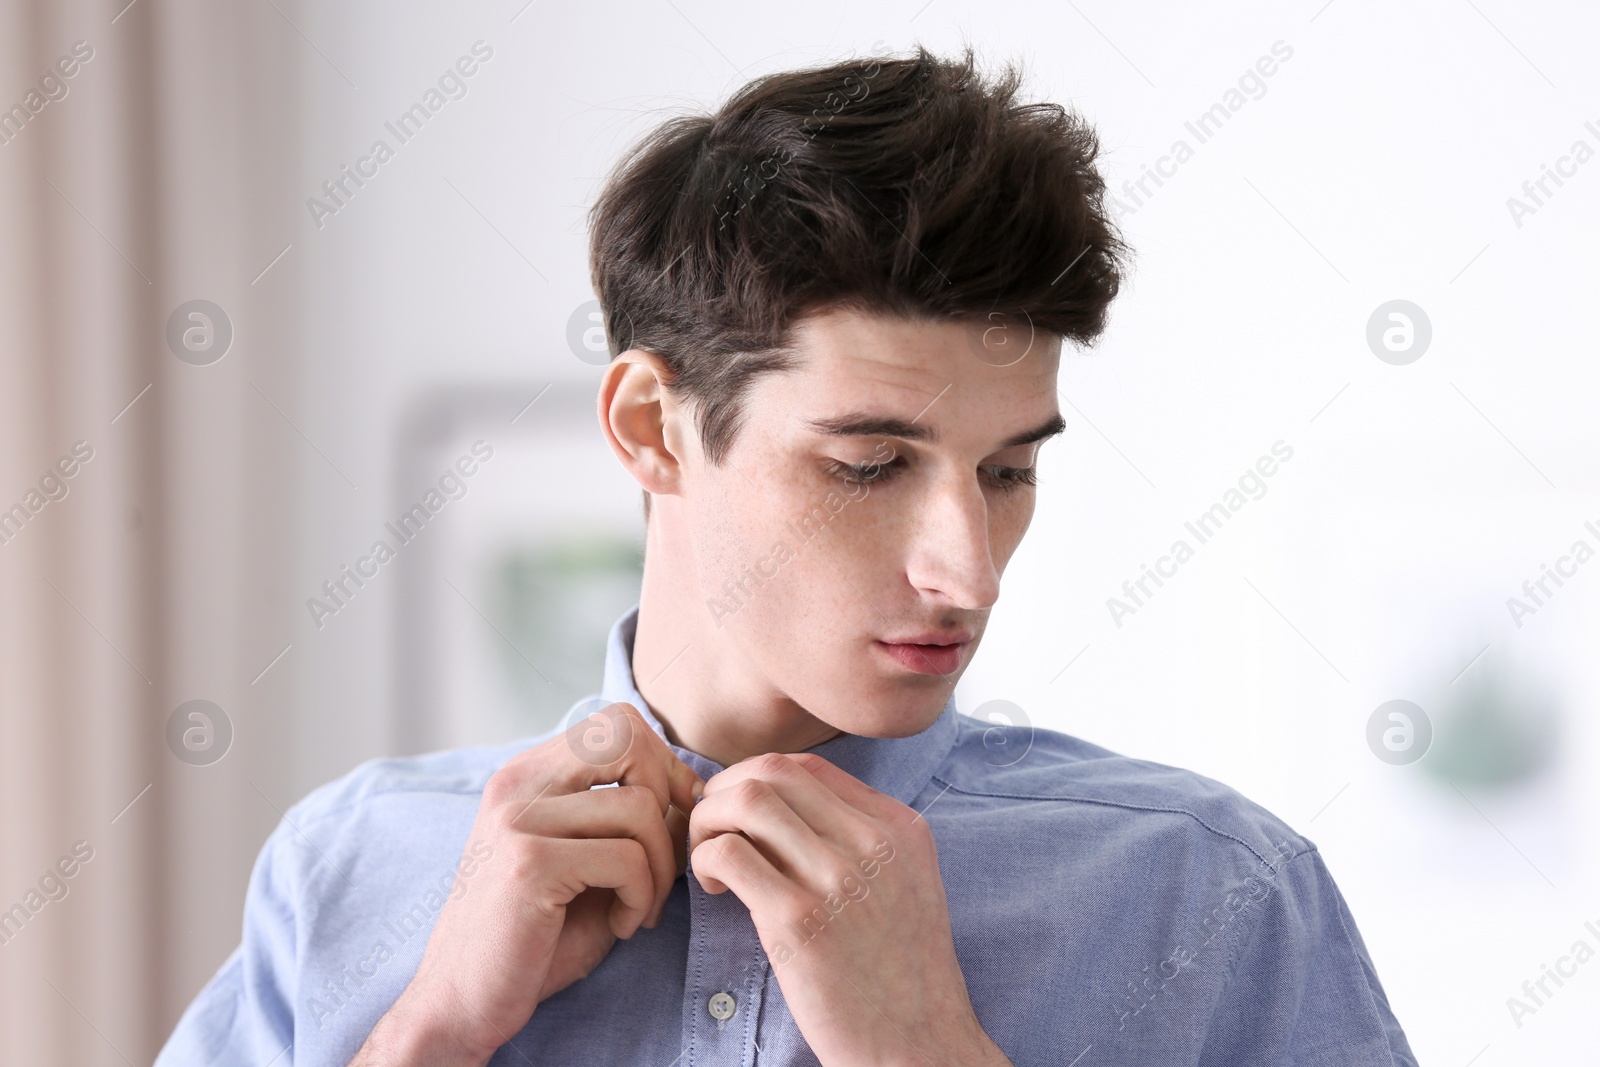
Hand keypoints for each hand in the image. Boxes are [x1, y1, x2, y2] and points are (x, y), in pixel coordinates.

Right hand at [352, 702, 703, 1066]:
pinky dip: (641, 898)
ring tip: (641, 907)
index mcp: (526, 775)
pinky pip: (628, 858)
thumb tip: (694, 788)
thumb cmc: (535, 936)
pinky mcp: (529, 863)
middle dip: (668, 798)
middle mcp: (516, 784)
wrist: (462, 1003)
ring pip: (640, 808)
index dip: (662, 765)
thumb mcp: (582, 860)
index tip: (671, 821)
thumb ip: (622, 817)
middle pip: (627, 739)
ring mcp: (518, 820)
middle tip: (664, 859)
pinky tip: (620, 926)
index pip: (616, 724)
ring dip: (662, 868)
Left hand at [688, 753, 1010, 1066]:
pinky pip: (729, 854)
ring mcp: (837, 878)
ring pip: (746, 801)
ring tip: (707, 860)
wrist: (919, 1047)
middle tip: (710, 829)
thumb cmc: (902, 976)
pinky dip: (705, 860)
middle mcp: (873, 842)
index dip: (756, 777)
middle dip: (724, 791)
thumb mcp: (906, 886)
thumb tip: (781, 807)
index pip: (808, 766)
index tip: (735, 810)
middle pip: (772, 771)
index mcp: (900, 828)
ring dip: (708, 822)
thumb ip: (860, 841)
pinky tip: (714, 890)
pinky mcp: (800, 921)